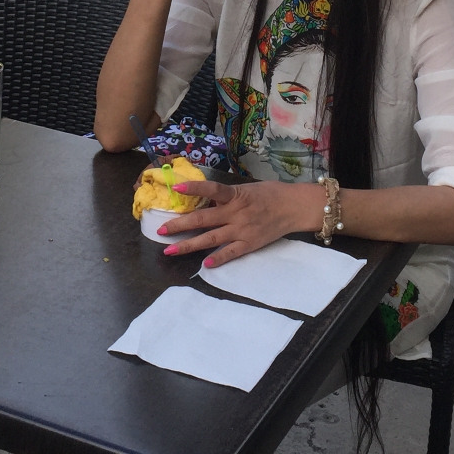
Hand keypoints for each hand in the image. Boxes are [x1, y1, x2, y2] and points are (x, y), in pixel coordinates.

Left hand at [156, 180, 325, 267]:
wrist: (293, 207)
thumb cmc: (270, 193)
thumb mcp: (246, 188)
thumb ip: (227, 197)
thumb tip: (205, 202)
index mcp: (235, 196)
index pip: (211, 190)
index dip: (194, 189)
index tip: (176, 188)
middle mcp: (235, 213)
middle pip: (203, 220)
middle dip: (180, 225)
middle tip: (160, 230)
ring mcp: (241, 230)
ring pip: (210, 239)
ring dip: (188, 245)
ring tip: (170, 251)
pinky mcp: (249, 244)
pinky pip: (230, 253)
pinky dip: (218, 259)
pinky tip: (204, 265)